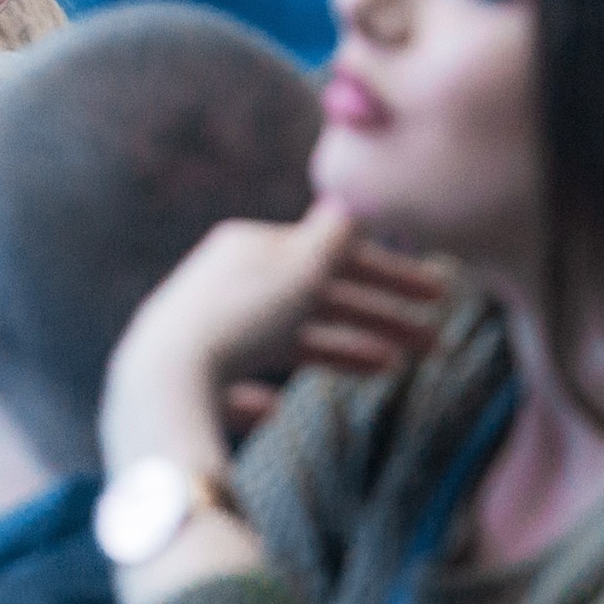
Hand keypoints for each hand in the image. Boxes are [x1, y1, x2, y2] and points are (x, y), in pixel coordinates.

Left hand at [101, 201, 446, 476]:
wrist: (163, 385)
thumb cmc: (239, 322)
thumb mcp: (298, 271)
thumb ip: (334, 236)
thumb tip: (354, 194)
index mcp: (250, 247)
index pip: (332, 255)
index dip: (390, 274)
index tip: (441, 296)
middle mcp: (226, 282)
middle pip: (317, 298)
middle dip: (378, 316)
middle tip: (435, 344)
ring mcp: (208, 331)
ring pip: (287, 338)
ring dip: (341, 350)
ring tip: (390, 371)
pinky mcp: (191, 380)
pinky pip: (236, 385)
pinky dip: (262, 394)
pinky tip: (279, 409)